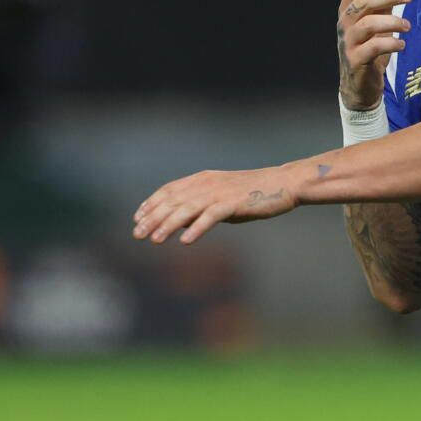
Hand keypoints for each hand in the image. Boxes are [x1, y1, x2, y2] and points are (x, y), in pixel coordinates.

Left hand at [133, 166, 297, 243]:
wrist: (282, 184)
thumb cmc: (252, 193)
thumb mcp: (221, 196)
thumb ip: (201, 205)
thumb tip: (180, 222)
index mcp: (202, 179)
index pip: (169, 190)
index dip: (151, 203)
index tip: (138, 218)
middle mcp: (207, 183)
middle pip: (173, 200)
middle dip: (153, 218)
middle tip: (137, 234)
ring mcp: (220, 192)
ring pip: (187, 208)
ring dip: (169, 225)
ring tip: (155, 240)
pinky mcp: (233, 203)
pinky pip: (210, 216)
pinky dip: (197, 228)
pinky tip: (186, 241)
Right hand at [337, 0, 412, 110]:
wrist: (359, 87)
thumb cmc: (369, 50)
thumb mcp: (377, 22)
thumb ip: (382, 1)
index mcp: (348, 12)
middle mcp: (345, 25)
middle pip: (361, 2)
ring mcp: (348, 43)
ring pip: (367, 24)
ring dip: (391, 21)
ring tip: (408, 26)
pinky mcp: (356, 61)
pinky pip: (373, 48)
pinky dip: (390, 43)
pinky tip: (401, 44)